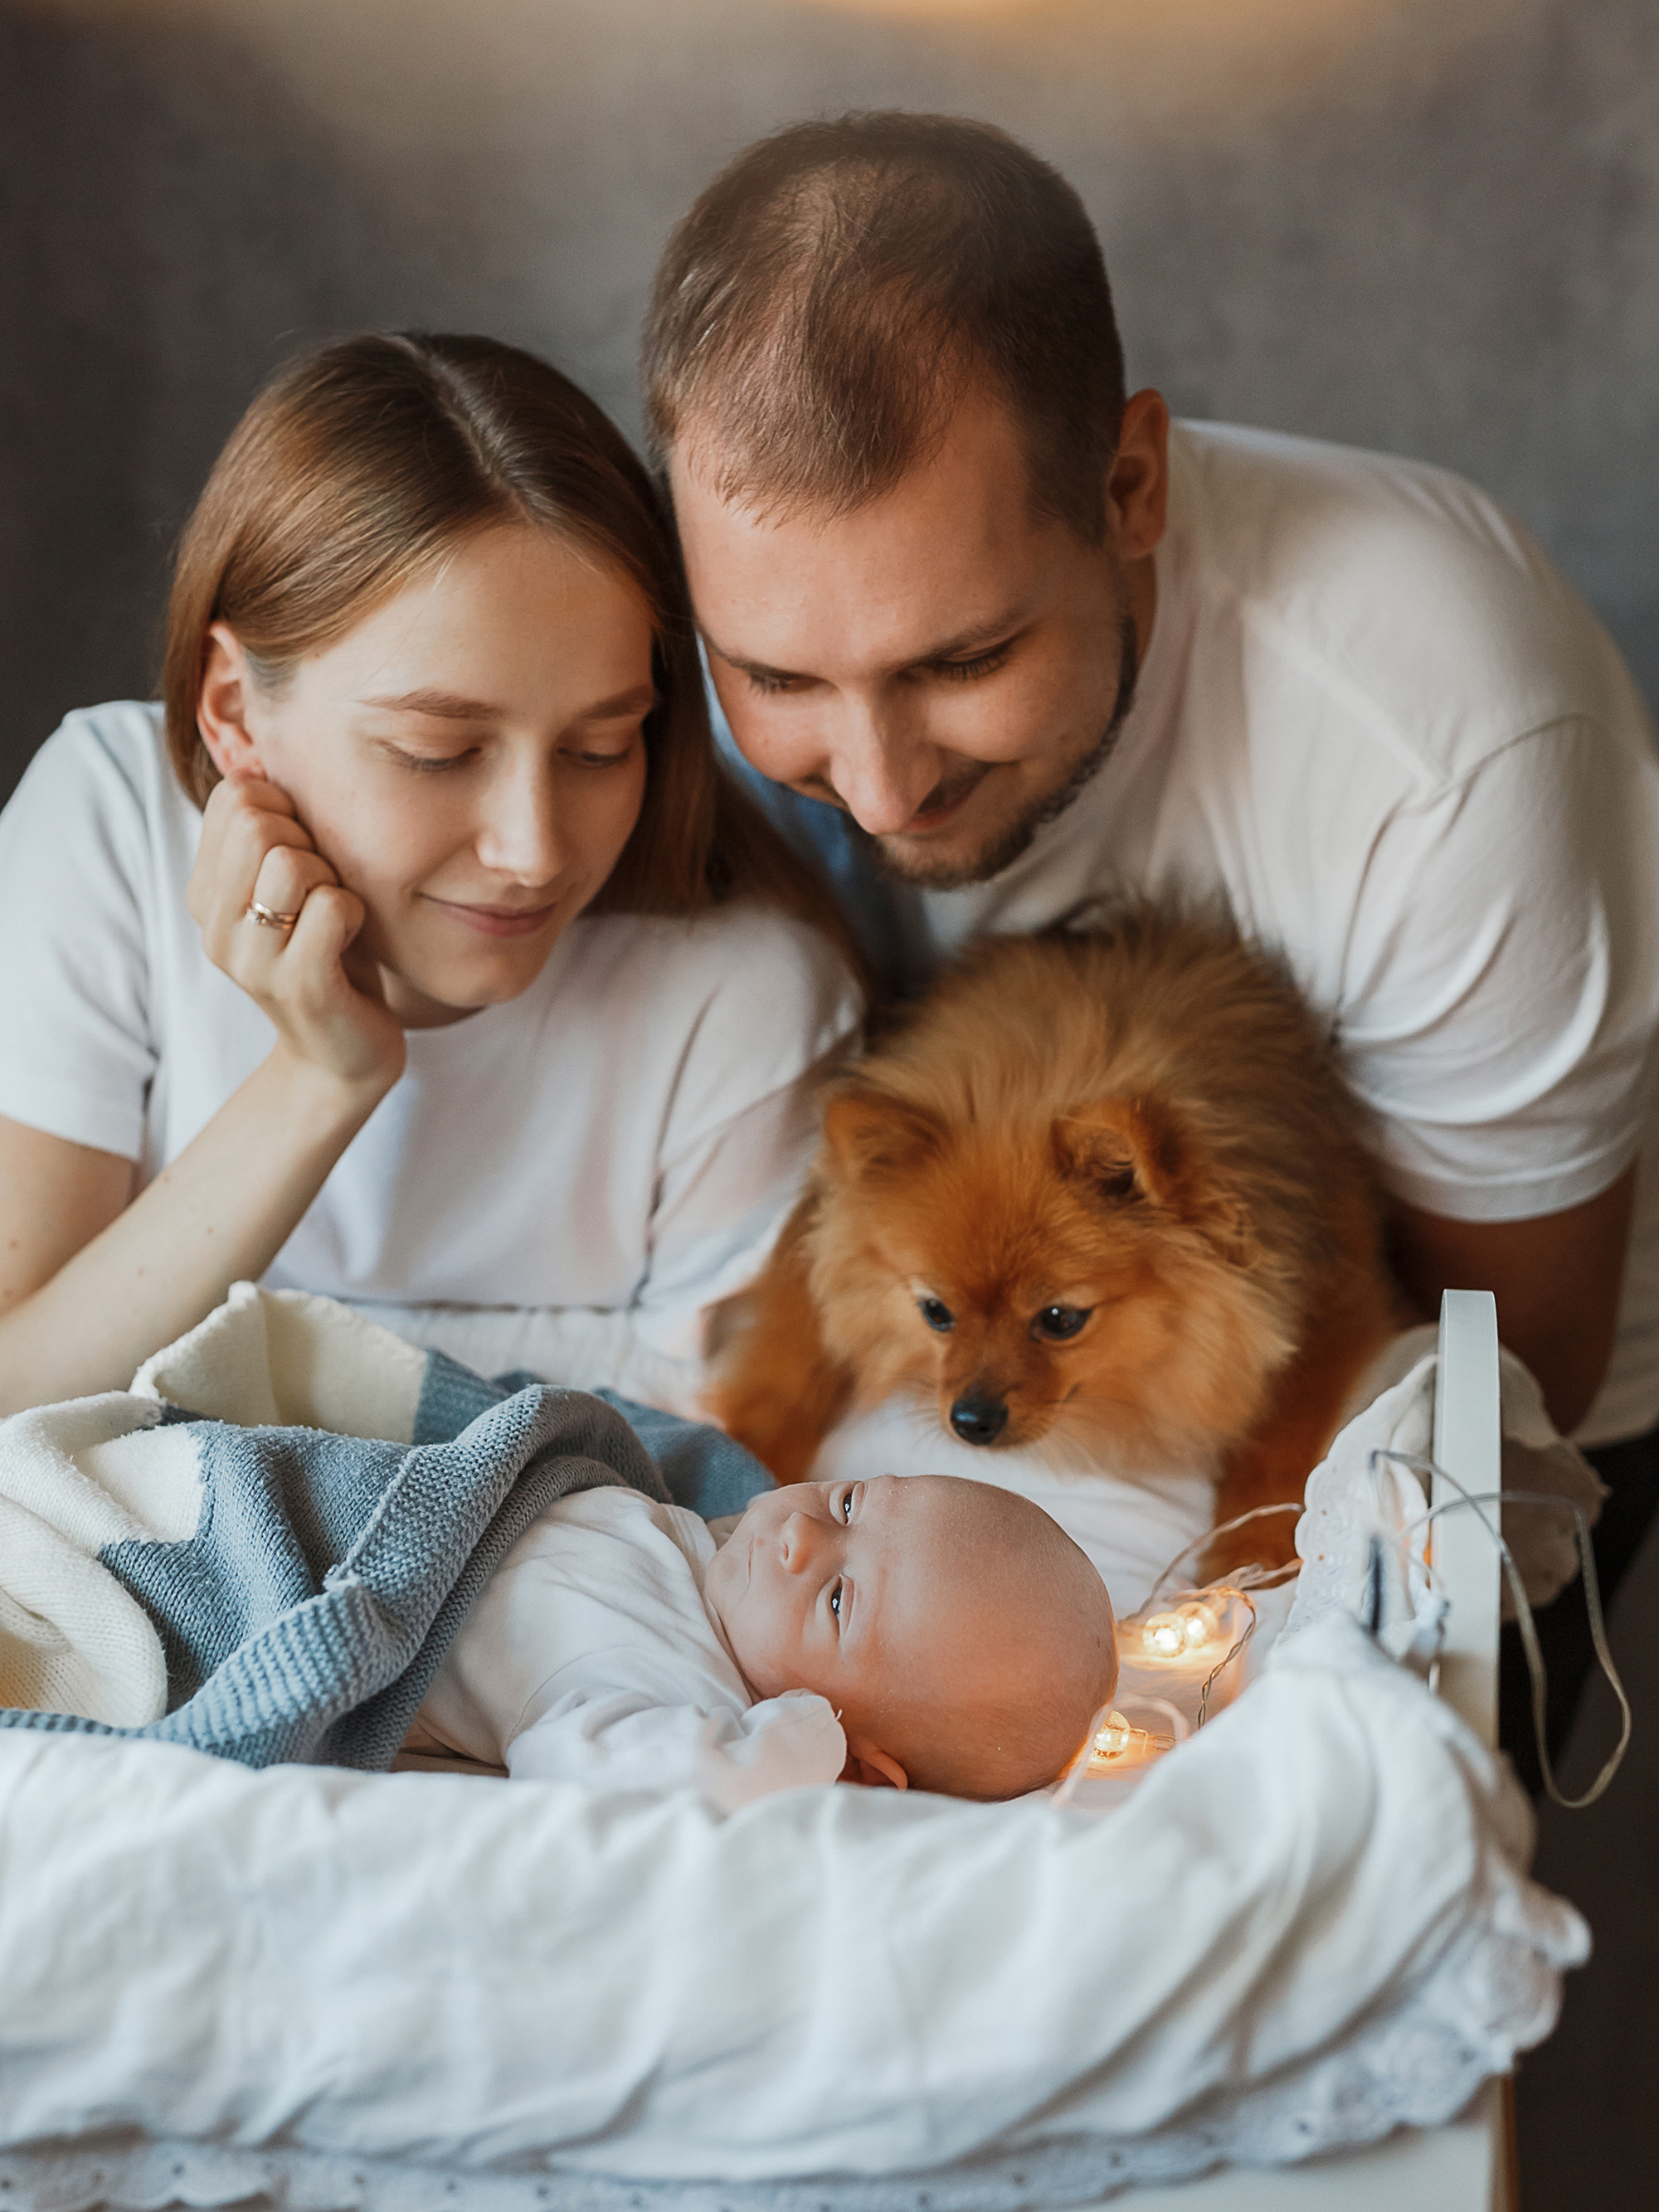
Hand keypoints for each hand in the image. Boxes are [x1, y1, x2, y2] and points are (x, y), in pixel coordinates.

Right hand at [188, 775, 405, 1094]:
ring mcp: (250, 960)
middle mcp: (213, 924)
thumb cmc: (330, 953)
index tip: (306, 854)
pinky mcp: (297, 986)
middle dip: (311, 841)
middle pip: (257, 822)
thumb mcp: (295, 884)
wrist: (343, 1053)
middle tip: (327, 887)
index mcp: (205, 892)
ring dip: (335, 879)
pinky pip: (332, 907)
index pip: (234, 797)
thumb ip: (276, 829)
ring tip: (337, 915)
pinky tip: (351, 941)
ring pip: (292, 861)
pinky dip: (355, 913)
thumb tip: (269, 747)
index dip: (287, 809)